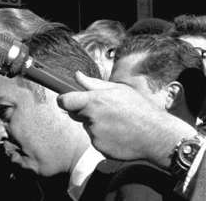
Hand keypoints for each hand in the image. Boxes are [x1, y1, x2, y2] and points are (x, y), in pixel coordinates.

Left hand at [57, 72, 195, 166]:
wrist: (158, 136)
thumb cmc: (140, 109)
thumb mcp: (119, 90)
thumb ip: (94, 84)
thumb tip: (76, 76)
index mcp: (94, 101)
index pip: (65, 101)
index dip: (64, 99)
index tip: (66, 99)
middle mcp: (92, 118)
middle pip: (75, 113)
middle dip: (84, 111)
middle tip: (105, 110)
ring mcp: (95, 135)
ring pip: (88, 127)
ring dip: (96, 124)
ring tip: (118, 123)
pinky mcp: (100, 148)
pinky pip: (96, 140)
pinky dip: (104, 137)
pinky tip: (120, 134)